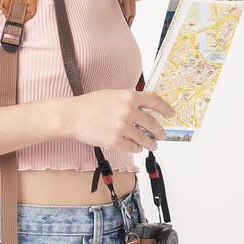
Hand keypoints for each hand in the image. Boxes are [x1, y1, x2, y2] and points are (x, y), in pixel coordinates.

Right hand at [57, 89, 175, 153]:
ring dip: (150, 143)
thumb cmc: (90, 105)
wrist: (72, 116)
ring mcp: (122, 127)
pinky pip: (132, 147)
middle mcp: (128, 111)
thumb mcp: (113, 94)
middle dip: (160, 132)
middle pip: (153, 124)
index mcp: (129, 96)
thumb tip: (145, 109)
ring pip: (144, 138)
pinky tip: (137, 147)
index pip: (155, 101)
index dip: (166, 108)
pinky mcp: (115, 140)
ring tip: (152, 145)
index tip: (171, 114)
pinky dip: (136, 148)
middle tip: (162, 135)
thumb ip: (129, 100)